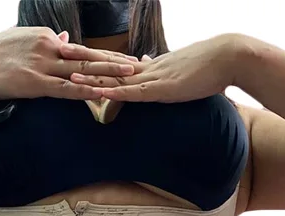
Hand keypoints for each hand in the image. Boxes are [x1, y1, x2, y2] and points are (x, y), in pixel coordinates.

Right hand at [0, 27, 139, 100]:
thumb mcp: (19, 41)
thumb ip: (44, 41)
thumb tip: (64, 39)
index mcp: (45, 37)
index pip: (79, 49)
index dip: (102, 56)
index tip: (121, 60)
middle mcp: (48, 47)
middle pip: (88, 55)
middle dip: (115, 60)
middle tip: (138, 64)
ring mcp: (42, 64)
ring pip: (82, 69)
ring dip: (108, 73)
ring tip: (131, 76)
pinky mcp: (35, 83)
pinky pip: (67, 88)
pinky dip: (86, 90)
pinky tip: (103, 93)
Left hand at [61, 33, 246, 102]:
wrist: (228, 57)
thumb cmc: (208, 67)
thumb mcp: (179, 72)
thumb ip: (160, 73)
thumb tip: (147, 67)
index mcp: (148, 66)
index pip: (113, 60)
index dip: (91, 57)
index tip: (71, 52)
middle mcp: (146, 69)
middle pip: (107, 64)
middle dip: (81, 60)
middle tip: (56, 53)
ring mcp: (153, 78)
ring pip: (116, 78)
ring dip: (92, 79)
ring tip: (68, 76)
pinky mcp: (163, 89)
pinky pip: (135, 93)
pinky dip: (117, 94)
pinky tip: (102, 94)